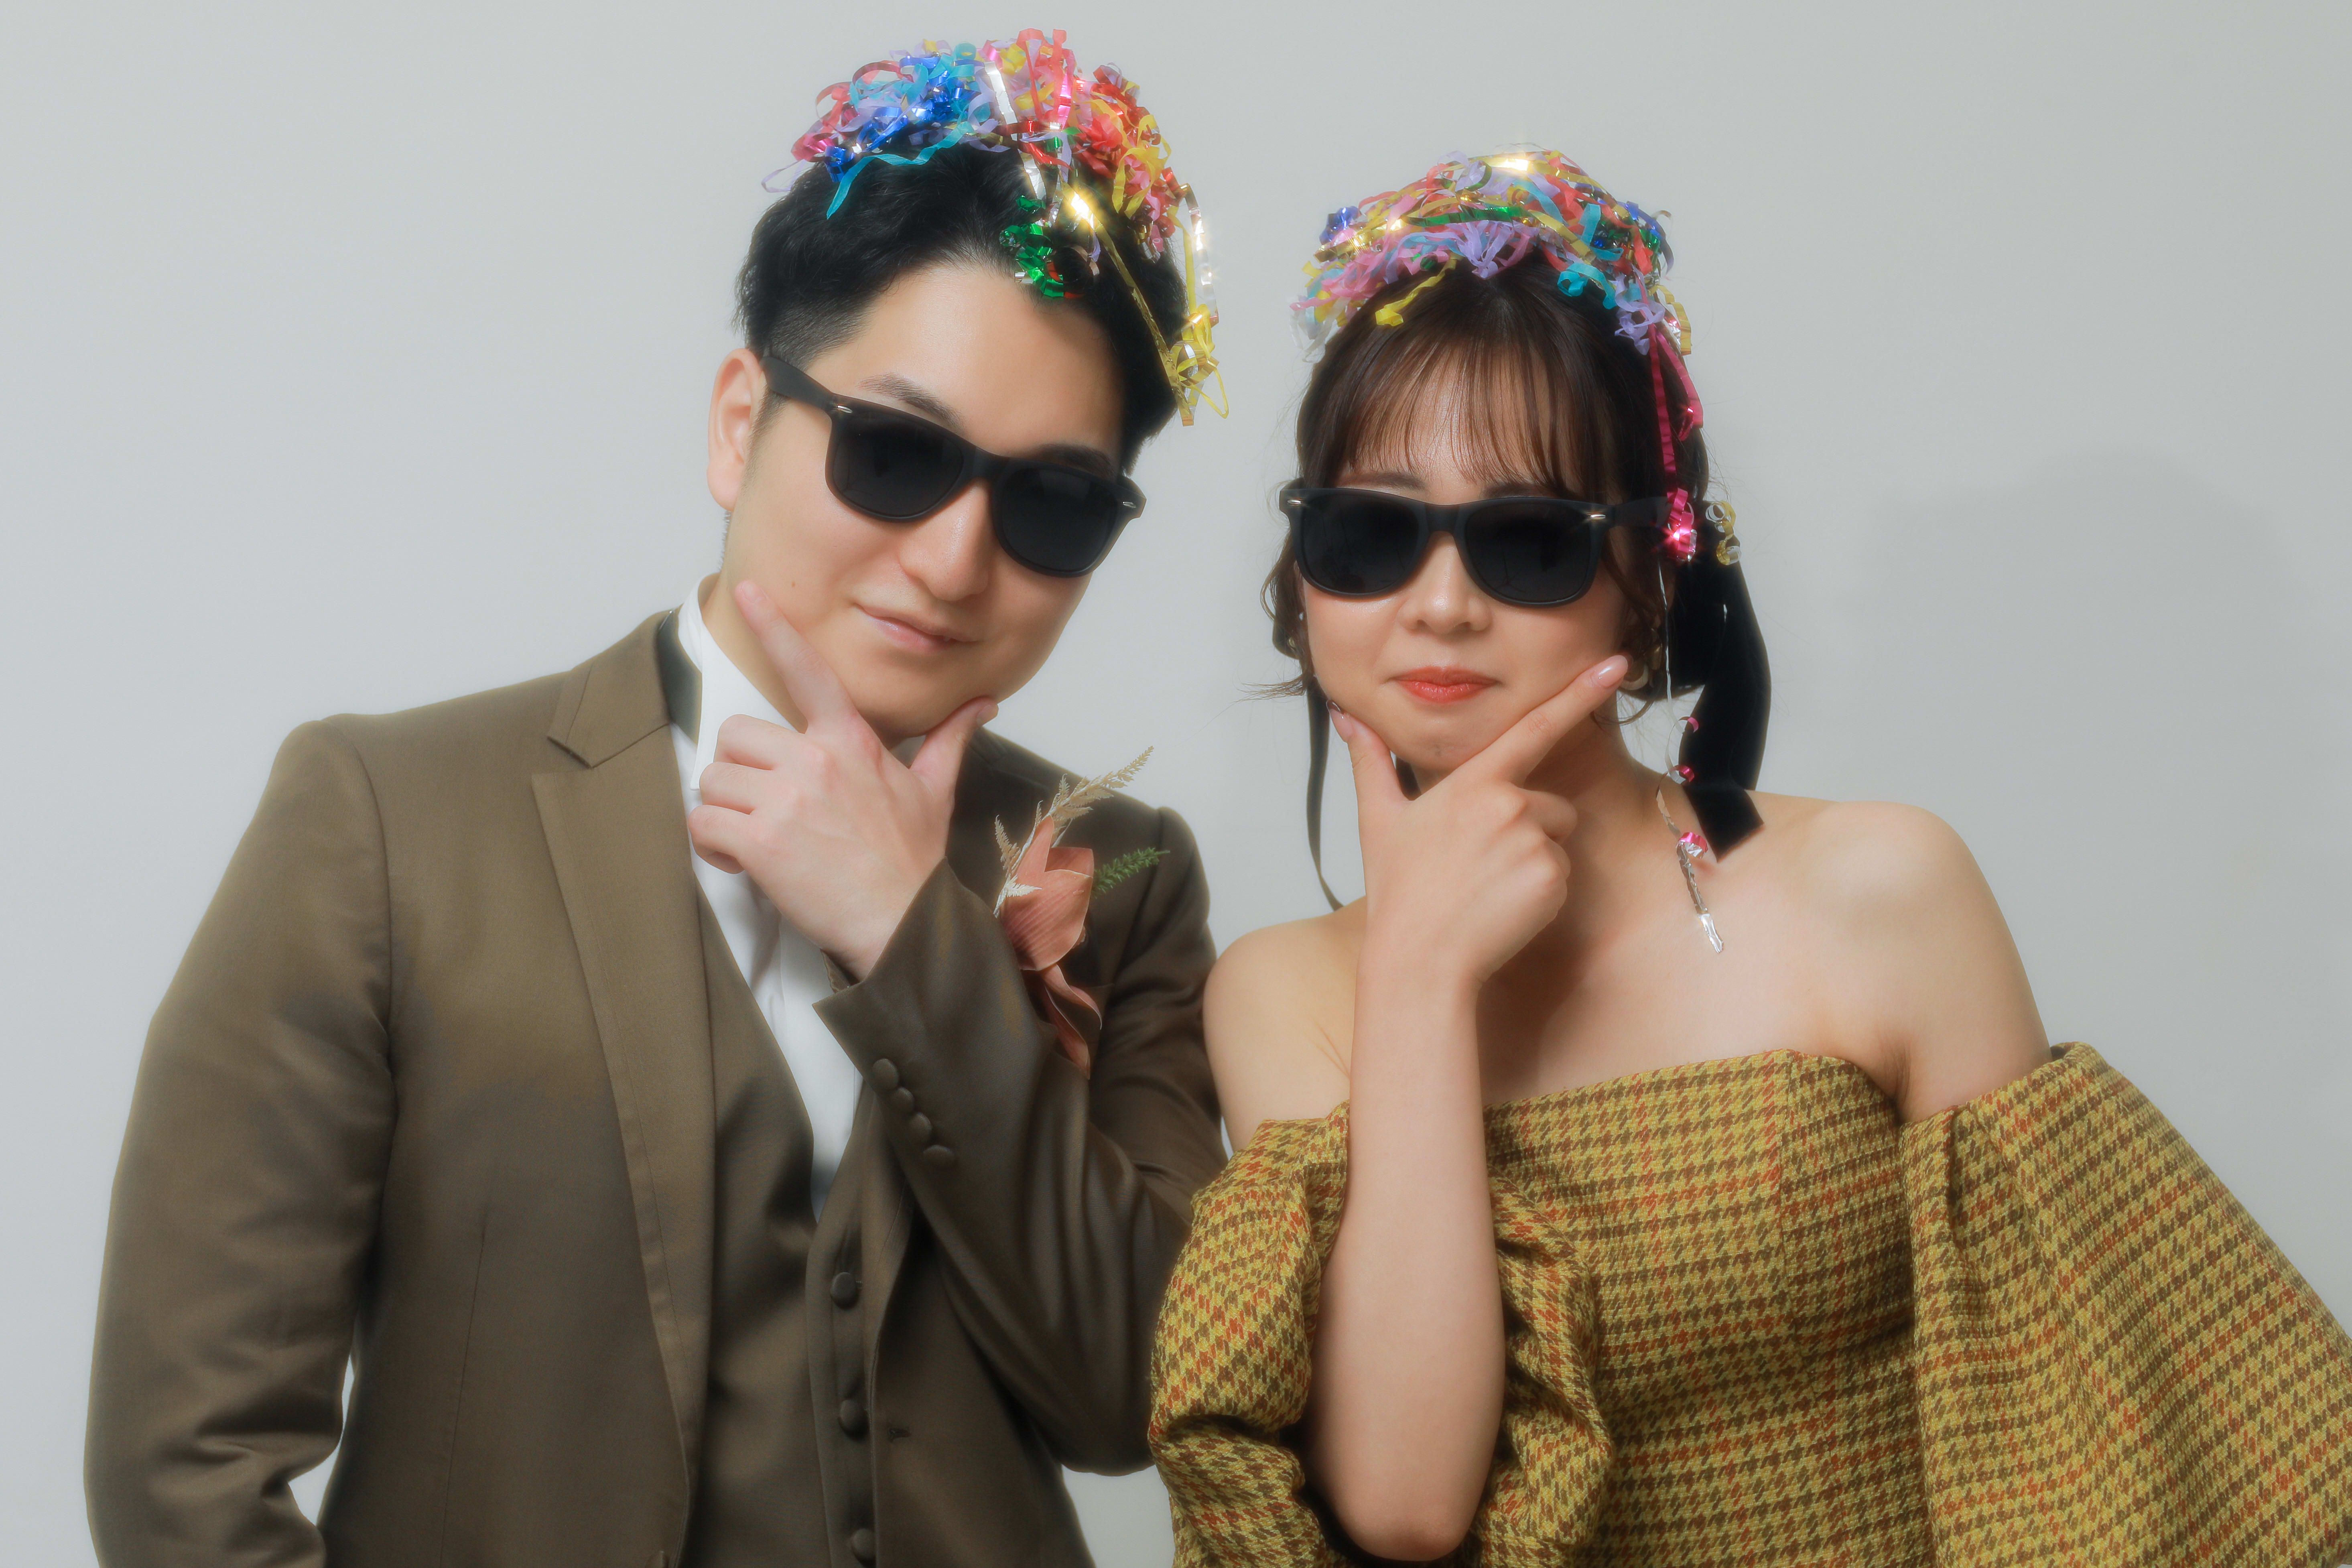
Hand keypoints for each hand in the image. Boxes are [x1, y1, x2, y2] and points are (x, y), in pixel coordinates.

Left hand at [687, 581, 994, 977]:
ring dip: (725, 813)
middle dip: (741, 773)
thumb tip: (984, 703)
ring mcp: (785, 800)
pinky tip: (744, 863)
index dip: (775, 627)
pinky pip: (703, 824)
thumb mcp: (935, 791)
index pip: (807, 670)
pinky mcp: (760, 841)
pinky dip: (713, 847)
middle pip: (735, 735)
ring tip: (760, 841)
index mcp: (850, 741)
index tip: (746, 590)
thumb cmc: (912, 860)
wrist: (903, 923)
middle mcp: (814, 760)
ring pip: (713, 780)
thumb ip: (950, 739)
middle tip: (768, 807)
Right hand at [1334, 655, 1626, 987]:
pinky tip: (1502, 907)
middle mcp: (1509, 803)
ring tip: (1488, 887)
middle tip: (1479, 865)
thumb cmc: (1398, 892)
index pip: (1533, 727)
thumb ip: (1370, 761)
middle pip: (1547, 805)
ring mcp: (1533, 841)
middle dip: (1527, 829)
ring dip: (1533, 860)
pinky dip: (1539, 892)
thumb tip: (1346, 716)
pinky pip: (1562, 874)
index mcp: (1472, 782)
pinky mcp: (1552, 878)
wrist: (1419, 959)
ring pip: (1555, 840)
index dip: (1578, 693)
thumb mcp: (1379, 819)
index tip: (1616, 665)